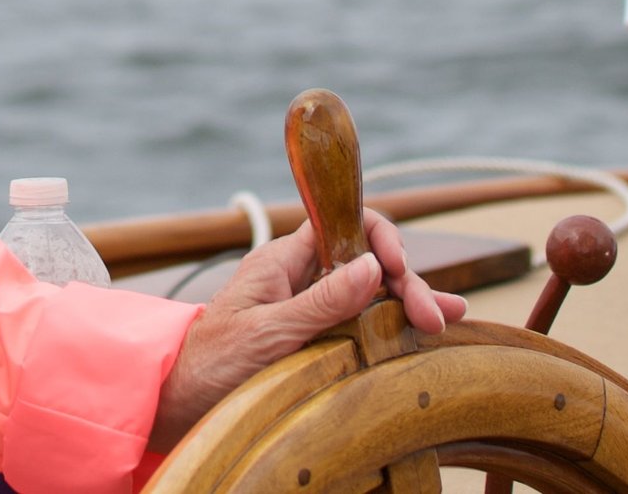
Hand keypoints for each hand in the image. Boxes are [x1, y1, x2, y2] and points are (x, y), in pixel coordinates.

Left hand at [147, 207, 466, 451]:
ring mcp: (312, 309)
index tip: (398, 265)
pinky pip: (365, 321)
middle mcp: (302, 278)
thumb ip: (320, 301)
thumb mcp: (267, 333)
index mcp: (283, 262)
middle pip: (366, 261)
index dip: (378, 237)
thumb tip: (372, 265)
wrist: (180, 404)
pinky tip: (433, 326)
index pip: (342, 224)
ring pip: (372, 292)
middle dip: (404, 280)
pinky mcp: (318, 339)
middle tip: (432, 316)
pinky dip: (399, 321)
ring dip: (410, 300)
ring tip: (447, 318)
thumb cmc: (211, 364)